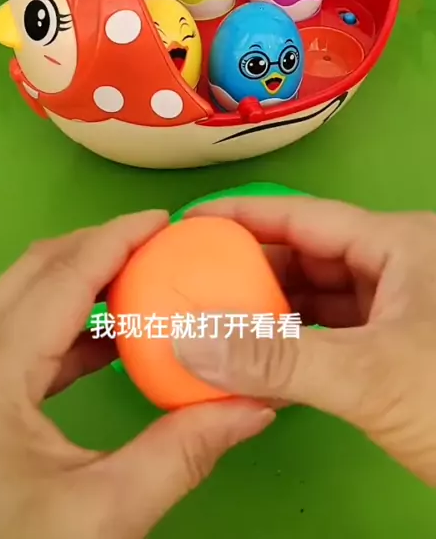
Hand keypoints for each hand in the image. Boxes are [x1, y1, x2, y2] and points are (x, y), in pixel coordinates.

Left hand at [0, 211, 273, 538]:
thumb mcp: (99, 514)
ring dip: (84, 281)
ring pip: (24, 293)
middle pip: (38, 269)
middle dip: (101, 247)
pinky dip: (67, 321)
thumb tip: (250, 410)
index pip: (63, 276)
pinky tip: (110, 338)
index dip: (117, 238)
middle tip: (159, 245)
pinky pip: (18, 328)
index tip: (164, 221)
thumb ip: (179, 456)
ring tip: (144, 283)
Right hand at [175, 197, 435, 485]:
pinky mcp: (396, 350)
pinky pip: (329, 336)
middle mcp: (398, 267)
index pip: (305, 216)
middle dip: (249, 271)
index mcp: (400, 244)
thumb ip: (277, 358)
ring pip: (316, 299)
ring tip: (211, 325)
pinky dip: (291, 350)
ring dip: (266, 315)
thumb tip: (191, 340)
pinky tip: (251, 365)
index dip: (244, 216)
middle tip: (191, 282)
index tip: (190, 223)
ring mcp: (398, 310)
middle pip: (306, 256)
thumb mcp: (368, 375)